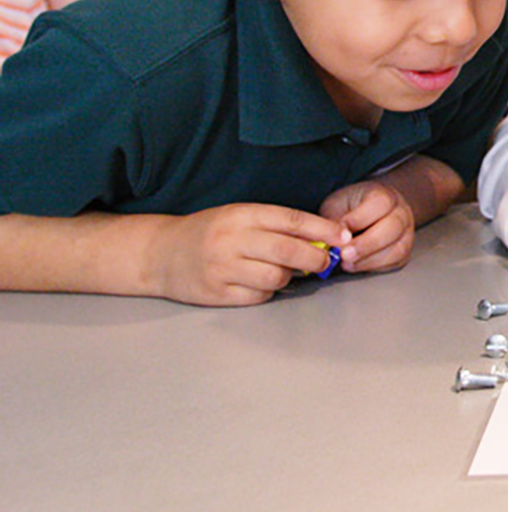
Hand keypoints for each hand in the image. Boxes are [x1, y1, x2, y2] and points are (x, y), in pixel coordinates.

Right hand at [149, 204, 349, 305]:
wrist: (160, 253)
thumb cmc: (210, 232)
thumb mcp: (240, 216)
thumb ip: (276, 225)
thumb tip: (321, 240)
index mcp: (242, 215)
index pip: (292, 220)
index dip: (323, 229)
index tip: (343, 236)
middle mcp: (232, 239)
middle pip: (288, 251)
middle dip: (316, 258)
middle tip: (325, 261)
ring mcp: (223, 268)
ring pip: (276, 277)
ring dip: (288, 277)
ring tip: (282, 271)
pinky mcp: (217, 293)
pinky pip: (258, 296)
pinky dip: (266, 292)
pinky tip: (259, 283)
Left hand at [320, 180, 415, 272]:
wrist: (374, 211)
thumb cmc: (352, 207)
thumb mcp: (338, 204)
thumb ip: (334, 219)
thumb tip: (328, 238)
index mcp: (384, 195)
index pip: (380, 204)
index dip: (359, 218)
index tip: (340, 229)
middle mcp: (401, 213)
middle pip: (392, 228)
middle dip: (366, 244)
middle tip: (344, 254)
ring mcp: (406, 233)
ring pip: (397, 248)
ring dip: (369, 259)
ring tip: (347, 263)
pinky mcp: (404, 251)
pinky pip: (394, 262)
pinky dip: (374, 266)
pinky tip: (356, 265)